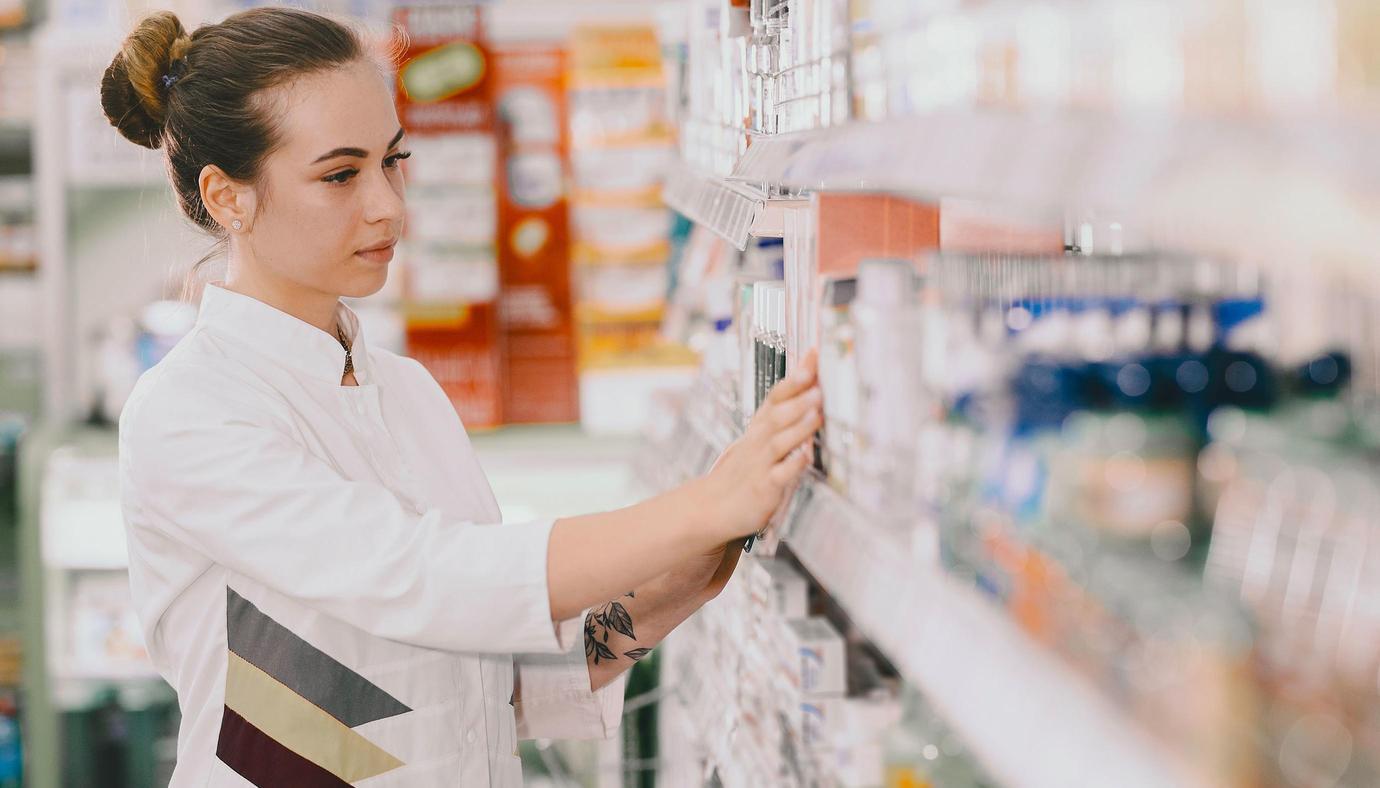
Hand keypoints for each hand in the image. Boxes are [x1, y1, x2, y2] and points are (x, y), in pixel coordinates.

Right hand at [693, 350, 821, 544]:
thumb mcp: (758, 442)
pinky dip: (792, 465)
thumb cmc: (742, 473)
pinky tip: (805, 456)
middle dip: (797, 396)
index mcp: (759, 428)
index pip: (776, 395)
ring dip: (798, 425)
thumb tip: (811, 395)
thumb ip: (783, 420)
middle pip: (777, 413)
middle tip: (816, 381)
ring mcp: (760, 464)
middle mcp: (758, 442)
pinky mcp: (763, 488)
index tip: (813, 354)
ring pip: (779, 440)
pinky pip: (779, 475)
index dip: (795, 375)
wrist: (712, 507)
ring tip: (816, 410)